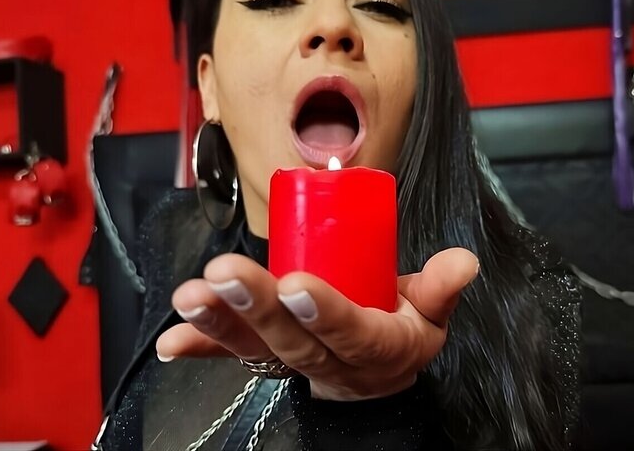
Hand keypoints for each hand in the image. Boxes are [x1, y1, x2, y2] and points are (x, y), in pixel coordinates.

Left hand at [155, 247, 478, 399]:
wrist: (377, 372)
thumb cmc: (401, 329)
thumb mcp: (431, 312)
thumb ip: (441, 286)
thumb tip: (462, 261)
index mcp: (377, 348)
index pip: (352, 333)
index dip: (325, 312)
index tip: (297, 283)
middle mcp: (332, 362)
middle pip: (293, 342)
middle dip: (258, 308)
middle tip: (228, 275)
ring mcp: (295, 362)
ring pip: (257, 348)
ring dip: (219, 323)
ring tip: (191, 298)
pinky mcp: (269, 357)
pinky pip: (234, 356)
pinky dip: (201, 347)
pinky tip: (171, 340)